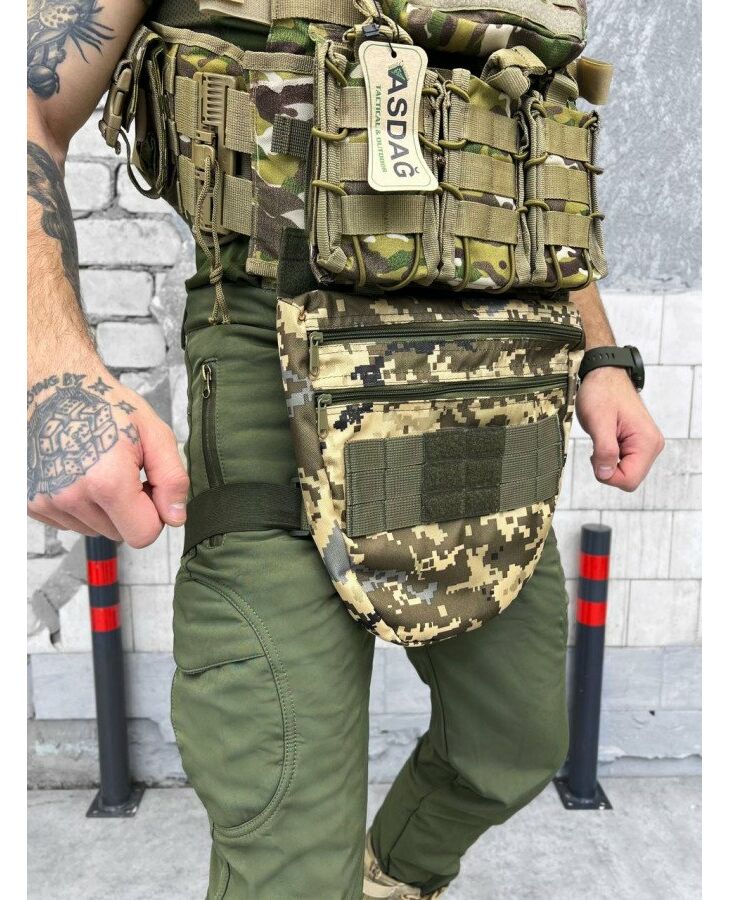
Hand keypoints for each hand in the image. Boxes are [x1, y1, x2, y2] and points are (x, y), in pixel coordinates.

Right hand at [27, 367, 188, 547]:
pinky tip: (79, 474)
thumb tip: (175, 517)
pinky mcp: (31, 503)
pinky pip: (69, 523)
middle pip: (119, 534)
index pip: (144, 535)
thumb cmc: (104, 404)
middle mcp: (71, 498)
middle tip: (123, 472)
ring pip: (95, 530)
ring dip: (104, 509)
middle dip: (129, 510)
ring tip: (99, 469)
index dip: (154, 513)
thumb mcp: (154, 433)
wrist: (54, 387)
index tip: (147, 487)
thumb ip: (172, 478)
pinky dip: (80, 506)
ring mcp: (46, 502)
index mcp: (106, 483)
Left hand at [575, 366, 664, 491]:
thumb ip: (604, 450)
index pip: (629, 481)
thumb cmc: (602, 393)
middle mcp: (652, 446)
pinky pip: (624, 463)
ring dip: (608, 462)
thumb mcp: (598, 422)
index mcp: (647, 442)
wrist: (605, 375)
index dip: (607, 475)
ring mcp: (647, 445)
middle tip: (598, 445)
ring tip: (603, 438)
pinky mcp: (639, 443)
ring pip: (626, 472)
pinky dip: (610, 457)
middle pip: (629, 479)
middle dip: (607, 469)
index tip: (596, 455)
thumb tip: (606, 475)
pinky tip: (607, 439)